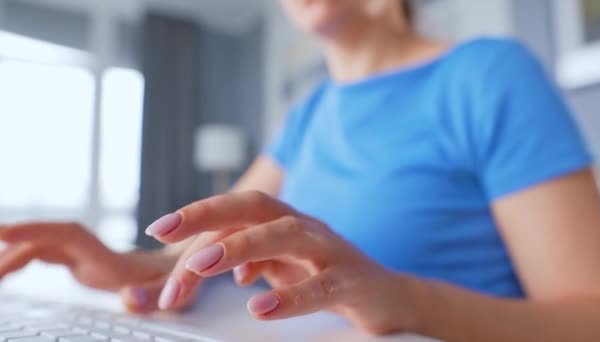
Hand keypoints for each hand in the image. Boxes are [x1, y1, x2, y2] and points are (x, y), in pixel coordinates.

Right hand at [0, 222, 196, 312]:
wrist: (192, 263)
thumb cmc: (186, 279)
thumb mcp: (179, 293)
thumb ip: (154, 296)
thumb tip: (127, 299)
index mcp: (112, 259)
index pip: (66, 236)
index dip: (34, 232)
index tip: (2, 233)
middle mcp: (96, 253)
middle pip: (46, 241)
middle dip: (11, 248)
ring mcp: (90, 256)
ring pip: (43, 248)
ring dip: (12, 257)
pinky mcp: (87, 263)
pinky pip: (47, 256)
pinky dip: (23, 261)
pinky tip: (8, 271)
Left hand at [145, 191, 419, 333]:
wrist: (388, 296)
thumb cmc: (328, 277)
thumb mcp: (279, 267)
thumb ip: (243, 262)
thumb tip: (201, 263)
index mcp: (285, 223)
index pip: (236, 212)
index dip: (198, 215)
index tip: (159, 227)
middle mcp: (305, 227)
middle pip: (255, 208)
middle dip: (208, 216)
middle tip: (165, 233)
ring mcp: (330, 251)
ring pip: (284, 235)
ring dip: (239, 247)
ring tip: (201, 265)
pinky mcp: (352, 281)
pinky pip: (320, 287)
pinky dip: (288, 296)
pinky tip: (259, 308)